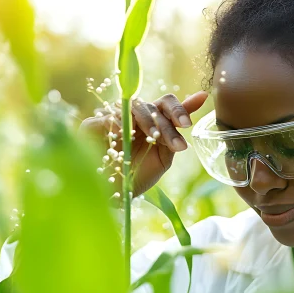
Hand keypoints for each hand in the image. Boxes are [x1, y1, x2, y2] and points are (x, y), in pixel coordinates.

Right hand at [80, 91, 208, 196]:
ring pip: (134, 107)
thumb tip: (200, 98)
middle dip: (167, 124)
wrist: (113, 195)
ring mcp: (113, 118)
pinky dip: (119, 122)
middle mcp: (133, 116)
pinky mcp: (92, 125)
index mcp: (151, 121)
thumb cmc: (138, 175)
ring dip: (148, 122)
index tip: (188, 123)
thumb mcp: (163, 156)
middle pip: (153, 106)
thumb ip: (177, 131)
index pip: (166, 105)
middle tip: (176, 144)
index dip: (179, 109)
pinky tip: (125, 133)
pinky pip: (108, 117)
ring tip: (156, 138)